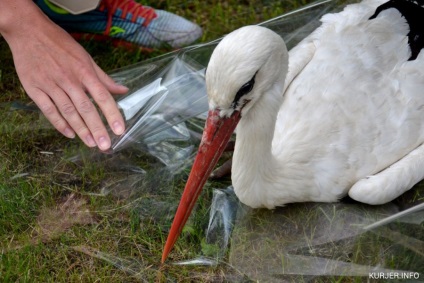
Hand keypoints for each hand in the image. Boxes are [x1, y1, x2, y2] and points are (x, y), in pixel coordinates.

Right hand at [0, 1, 127, 149]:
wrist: (29, 31)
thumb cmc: (61, 44)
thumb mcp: (86, 57)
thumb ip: (104, 78)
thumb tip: (123, 90)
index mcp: (84, 71)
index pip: (102, 96)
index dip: (112, 114)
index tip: (120, 130)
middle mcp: (69, 79)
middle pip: (86, 108)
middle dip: (97, 129)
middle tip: (106, 146)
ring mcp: (51, 84)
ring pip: (68, 111)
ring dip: (81, 130)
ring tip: (91, 144)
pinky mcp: (34, 88)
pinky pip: (48, 110)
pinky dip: (59, 123)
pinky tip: (70, 134)